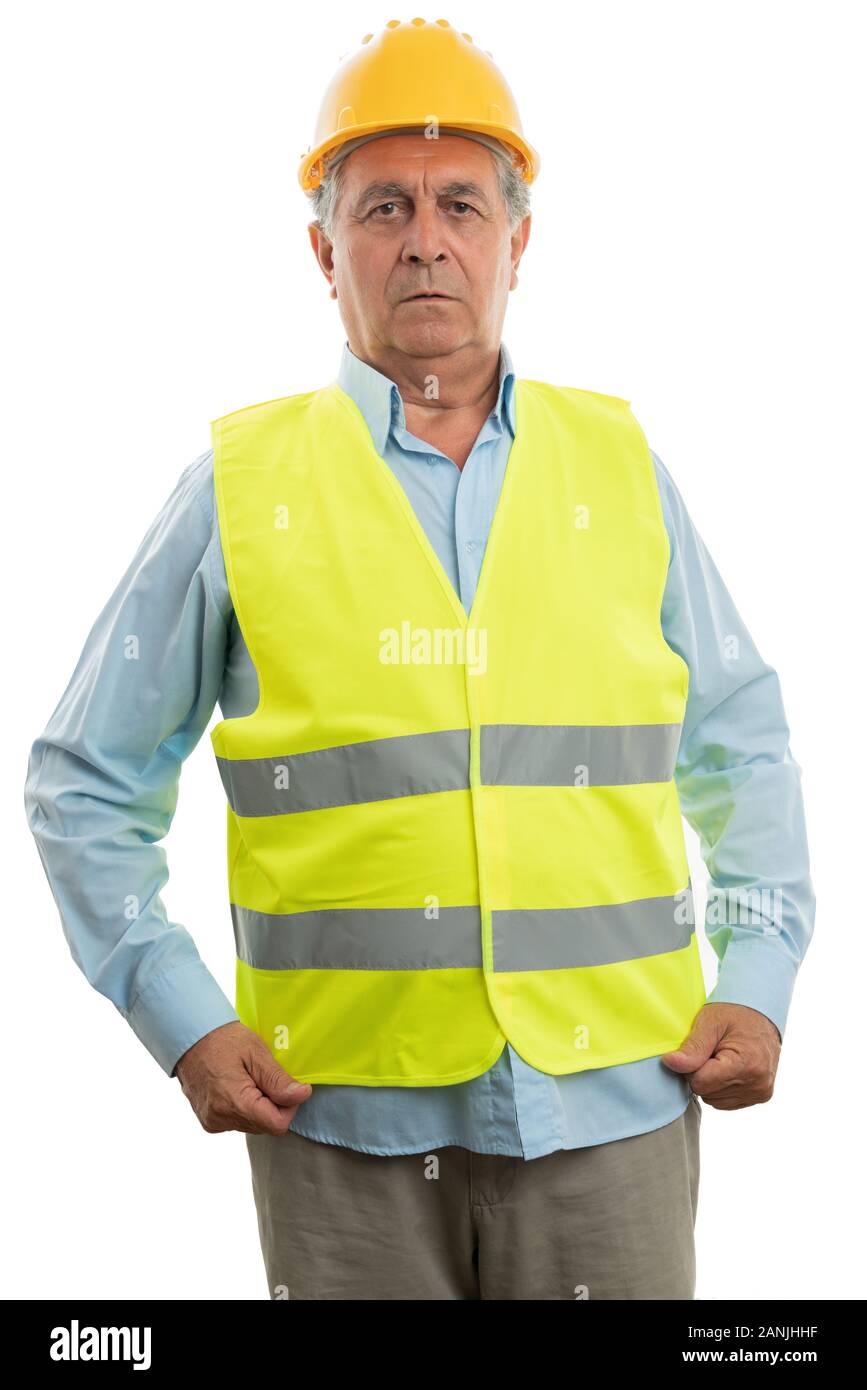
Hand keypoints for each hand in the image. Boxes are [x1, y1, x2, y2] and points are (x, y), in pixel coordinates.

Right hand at [173, 1021, 312, 1134]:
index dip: (290, 1106)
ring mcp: (212, 1122)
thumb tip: (303, 1095)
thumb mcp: (256, 1053)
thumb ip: (278, 1080)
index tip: (287, 1085)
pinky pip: (238, 1122)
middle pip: (265, 1126)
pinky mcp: (209, 1121)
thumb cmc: (223, 1040)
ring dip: (260, 1107)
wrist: (189, 1038)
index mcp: (234, 1103)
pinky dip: (245, 1108)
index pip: (277, 1124)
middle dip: (274, 1105)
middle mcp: (221, 1119)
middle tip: (265, 1077)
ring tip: (250, 1079)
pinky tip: (239, 1086)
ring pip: (253, 1125)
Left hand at [661, 1003, 781, 1110]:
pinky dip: (720, 1087)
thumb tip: (670, 1064)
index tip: (699, 1049)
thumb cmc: (736, 1014)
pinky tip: (727, 1068)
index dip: (692, 1066)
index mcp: (746, 1064)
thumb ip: (692, 1047)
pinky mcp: (760, 1096)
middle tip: (711, 1051)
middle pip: (706, 1092)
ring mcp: (760, 1092)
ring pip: (714, 1100)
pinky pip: (726, 1102)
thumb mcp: (710, 1021)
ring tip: (721, 1058)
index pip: (700, 1082)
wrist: (762, 1014)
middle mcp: (757, 1083)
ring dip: (711, 1081)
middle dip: (701, 1073)